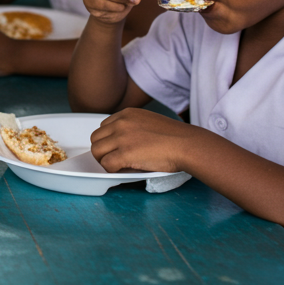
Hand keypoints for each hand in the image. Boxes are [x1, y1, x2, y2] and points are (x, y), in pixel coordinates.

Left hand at [90, 108, 204, 173]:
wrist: (187, 144)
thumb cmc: (175, 137)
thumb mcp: (149, 122)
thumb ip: (133, 127)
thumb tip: (121, 143)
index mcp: (127, 114)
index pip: (104, 127)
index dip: (108, 140)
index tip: (116, 149)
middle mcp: (121, 123)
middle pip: (96, 139)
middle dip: (103, 150)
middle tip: (115, 159)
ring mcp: (121, 137)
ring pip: (97, 151)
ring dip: (105, 161)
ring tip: (119, 166)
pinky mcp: (124, 153)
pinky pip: (106, 165)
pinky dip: (112, 170)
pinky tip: (124, 170)